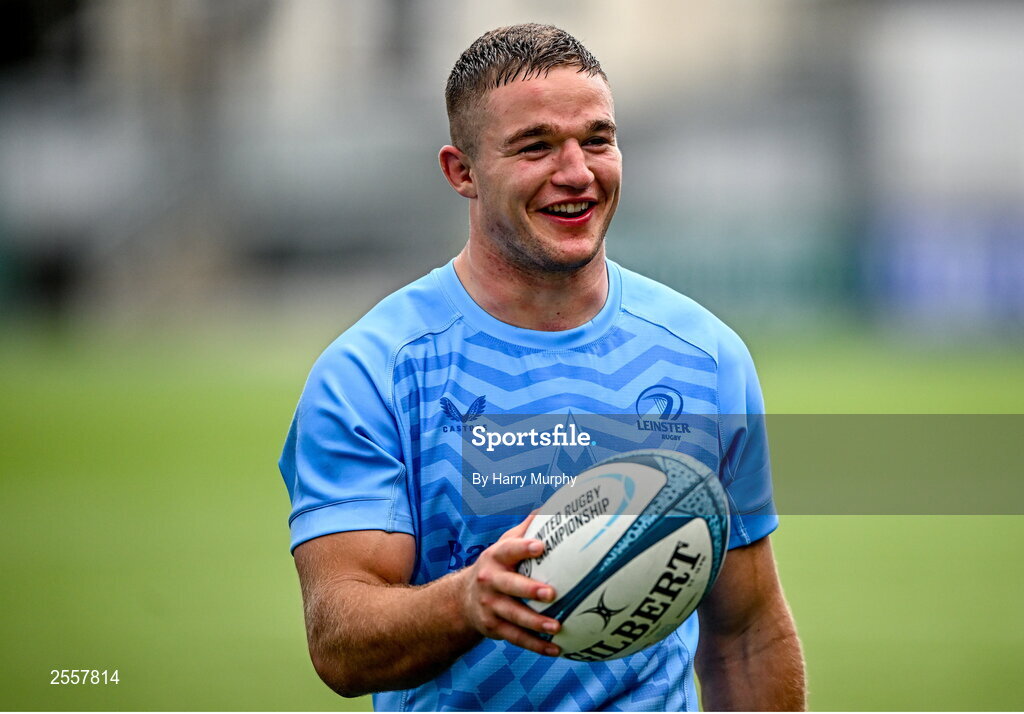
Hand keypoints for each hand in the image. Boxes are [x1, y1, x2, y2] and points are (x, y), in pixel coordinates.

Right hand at [459, 515, 561, 655]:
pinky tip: (556, 648)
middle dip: (529, 590)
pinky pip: (516, 637)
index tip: (541, 546)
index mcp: (495, 557)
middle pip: (509, 586)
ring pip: (513, 615)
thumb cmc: (497, 566)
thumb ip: (525, 529)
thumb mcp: (504, 545)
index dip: (523, 548)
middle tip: (551, 593)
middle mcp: (489, 581)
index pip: (508, 550)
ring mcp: (490, 606)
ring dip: (535, 623)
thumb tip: (550, 506)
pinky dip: (536, 645)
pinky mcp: (494, 627)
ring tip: (557, 626)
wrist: (464, 600)